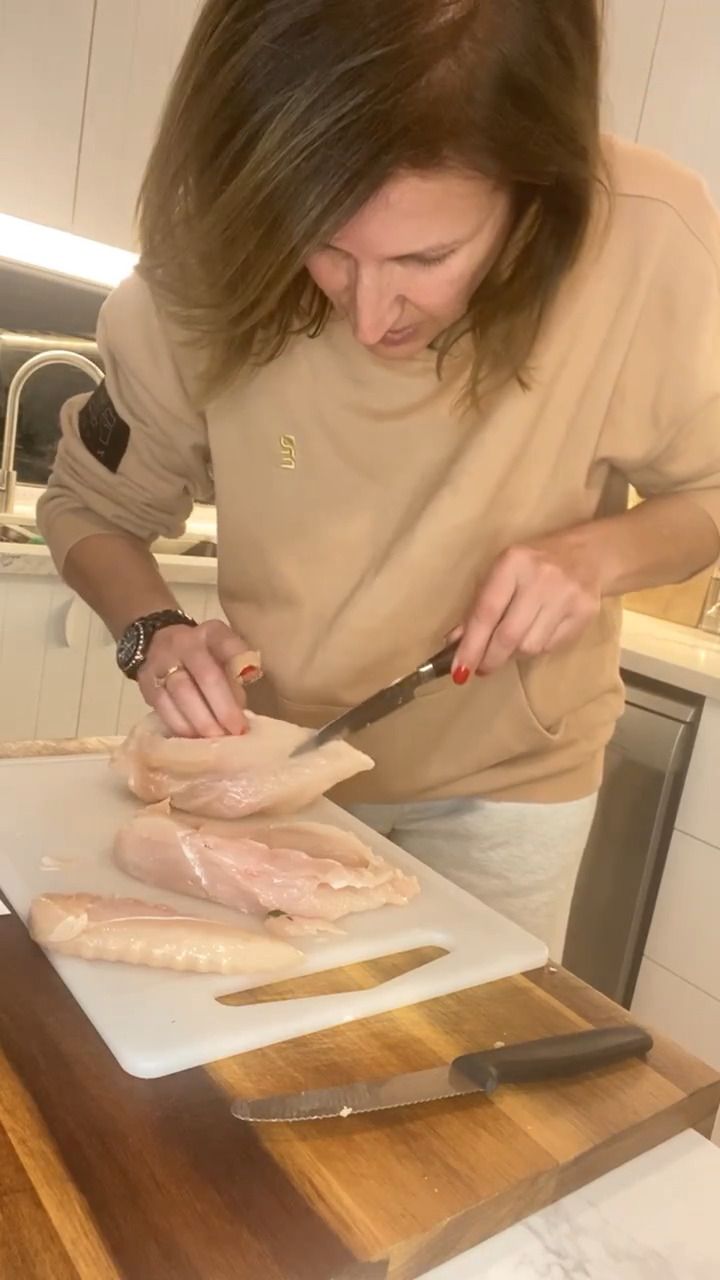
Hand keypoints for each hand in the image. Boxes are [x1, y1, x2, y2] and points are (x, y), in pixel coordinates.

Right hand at [138, 619, 258, 736]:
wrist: (158, 645)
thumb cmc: (203, 657)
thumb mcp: (223, 655)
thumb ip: (234, 676)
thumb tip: (243, 712)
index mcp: (210, 633)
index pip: (226, 642)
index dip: (239, 658)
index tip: (252, 678)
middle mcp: (184, 643)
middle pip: (205, 675)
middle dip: (223, 707)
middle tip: (236, 731)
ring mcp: (162, 662)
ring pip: (182, 694)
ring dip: (202, 721)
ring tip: (217, 740)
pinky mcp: (147, 683)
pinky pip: (163, 707)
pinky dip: (181, 726)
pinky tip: (194, 739)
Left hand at [451, 536, 602, 679]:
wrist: (588, 552)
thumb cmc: (533, 565)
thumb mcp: (502, 573)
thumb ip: (479, 606)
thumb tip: (454, 643)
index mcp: (513, 563)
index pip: (486, 612)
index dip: (471, 645)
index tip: (458, 671)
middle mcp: (541, 577)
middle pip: (509, 635)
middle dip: (490, 659)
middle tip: (481, 669)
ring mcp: (567, 595)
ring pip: (530, 647)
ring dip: (514, 654)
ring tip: (510, 646)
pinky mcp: (586, 613)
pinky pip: (551, 647)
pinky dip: (536, 649)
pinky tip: (534, 635)